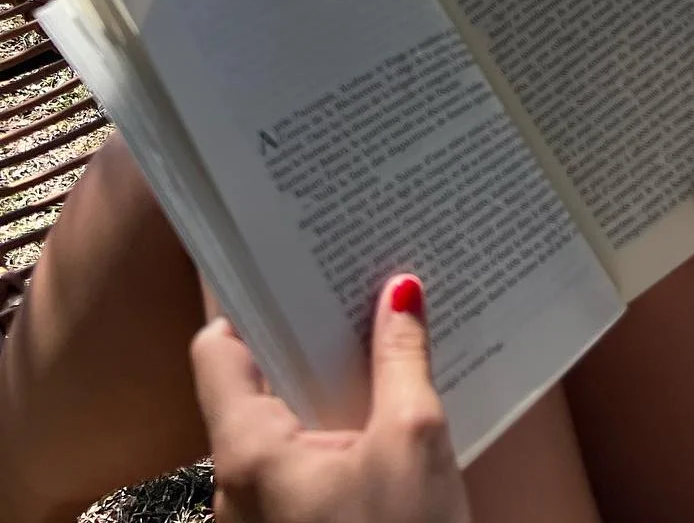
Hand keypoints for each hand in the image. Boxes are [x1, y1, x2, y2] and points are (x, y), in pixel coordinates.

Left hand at [191, 275, 467, 522]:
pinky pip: (300, 471)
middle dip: (306, 342)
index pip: (216, 351)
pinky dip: (335, 437)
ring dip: (326, 391)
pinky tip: (384, 417)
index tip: (295, 268)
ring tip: (379, 346)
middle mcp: (234, 489)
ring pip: (281, 431)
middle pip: (253, 388)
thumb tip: (400, 291)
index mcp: (247, 453)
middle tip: (354, 293)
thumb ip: (402, 359)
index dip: (253, 303)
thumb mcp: (414, 441)